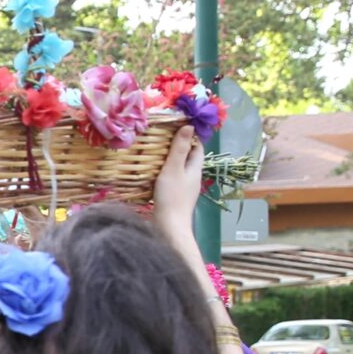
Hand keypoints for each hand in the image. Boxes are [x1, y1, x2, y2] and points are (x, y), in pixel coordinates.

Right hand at [152, 132, 205, 247]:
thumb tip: (189, 126)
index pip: (198, 148)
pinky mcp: (175, 198)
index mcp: (195, 170)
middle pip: (189, 158)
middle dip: (179, 147)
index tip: (177, 127)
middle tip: (163, 137)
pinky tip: (154, 173)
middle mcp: (193, 178)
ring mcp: (184, 189)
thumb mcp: (173, 169)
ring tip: (155, 152)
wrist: (169, 227)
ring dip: (171, 160)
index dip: (191, 136)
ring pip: (180, 169)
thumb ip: (179, 148)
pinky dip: (165, 172)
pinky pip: (172, 179)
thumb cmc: (172, 197)